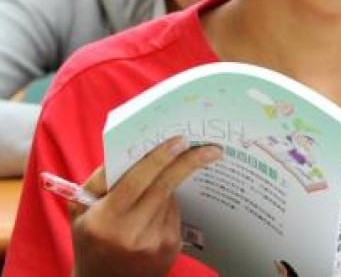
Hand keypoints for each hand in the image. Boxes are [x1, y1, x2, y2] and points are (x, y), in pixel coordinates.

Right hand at [70, 136, 221, 276]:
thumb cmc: (91, 238)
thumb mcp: (81, 210)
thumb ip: (100, 179)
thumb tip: (134, 149)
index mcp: (103, 219)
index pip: (136, 180)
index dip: (159, 159)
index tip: (180, 141)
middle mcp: (129, 233)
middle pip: (164, 187)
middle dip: (188, 163)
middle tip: (210, 149)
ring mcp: (153, 243)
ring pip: (170, 199)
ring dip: (168, 188)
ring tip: (155, 194)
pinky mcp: (169, 249)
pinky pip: (175, 214)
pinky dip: (168, 207)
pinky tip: (155, 215)